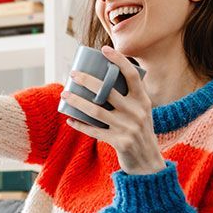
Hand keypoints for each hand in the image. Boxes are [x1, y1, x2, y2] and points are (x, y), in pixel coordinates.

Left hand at [60, 46, 166, 174]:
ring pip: (96, 110)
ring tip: (65, 94)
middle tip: (73, 74)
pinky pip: (94, 131)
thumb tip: (101, 80)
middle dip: (87, 80)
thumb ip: (128, 98)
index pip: (131, 75)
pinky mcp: (119, 142)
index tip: (104, 49)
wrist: (148, 162)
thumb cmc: (140, 131)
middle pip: (107, 91)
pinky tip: (70, 119)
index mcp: (143, 100)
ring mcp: (128, 127)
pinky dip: (80, 125)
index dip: (118, 60)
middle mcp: (137, 112)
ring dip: (77, 101)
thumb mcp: (141, 112)